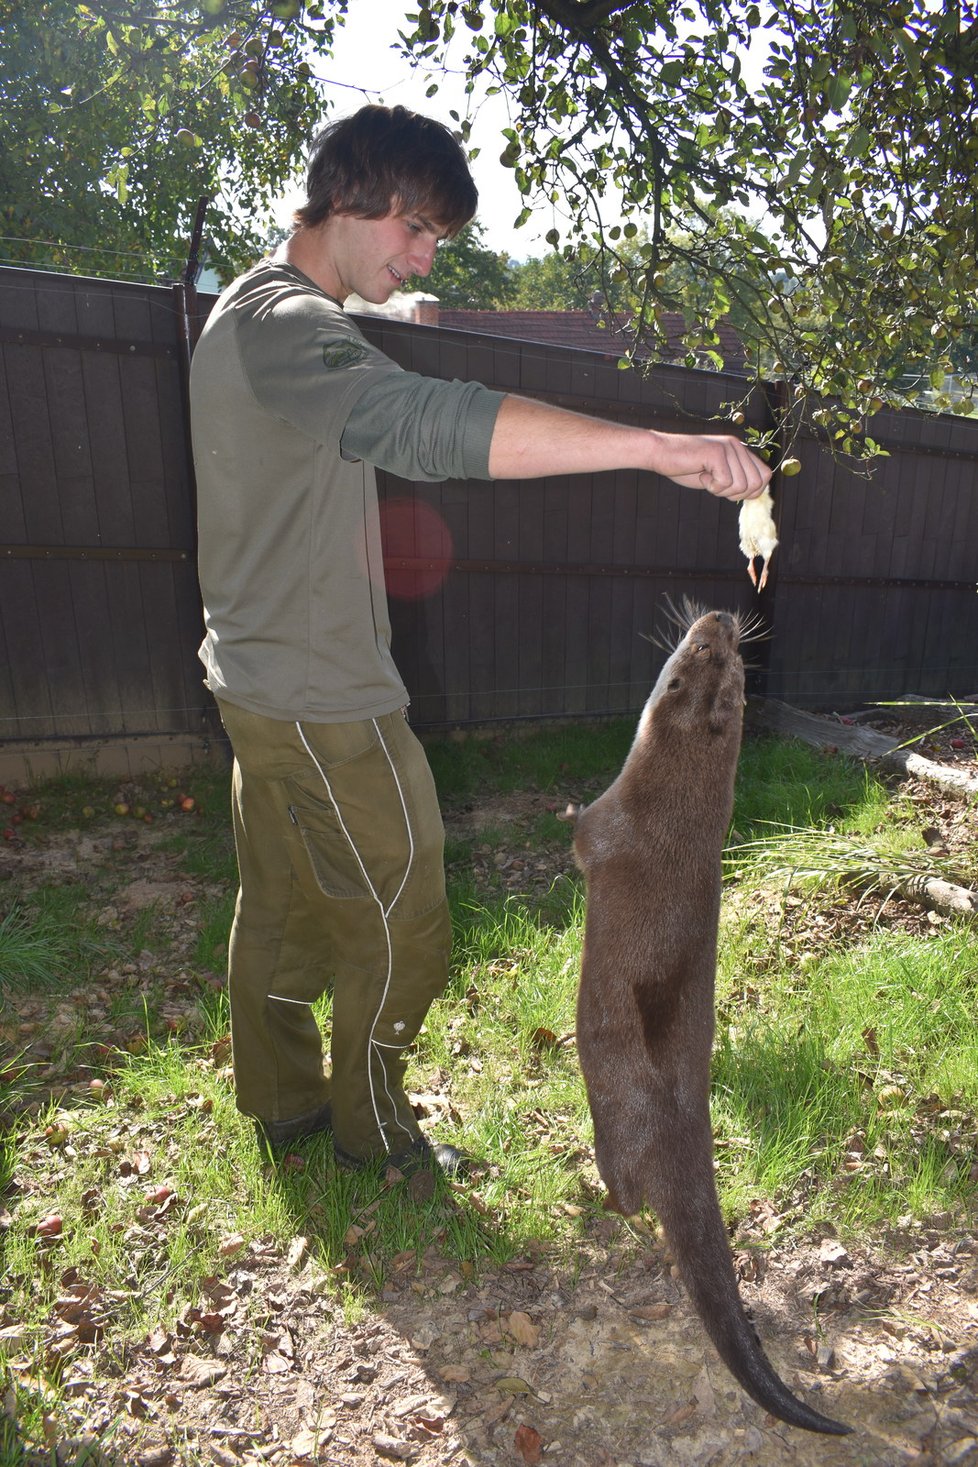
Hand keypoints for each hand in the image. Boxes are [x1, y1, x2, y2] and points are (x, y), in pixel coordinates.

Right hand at [651, 432, 771, 500]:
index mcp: (740, 450)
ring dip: (721, 490)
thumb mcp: (716, 474)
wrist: (661, 453)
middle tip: (715, 484)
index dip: (752, 492)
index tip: (729, 490)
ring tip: (706, 477)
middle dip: (735, 494)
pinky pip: (725, 483)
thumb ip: (736, 479)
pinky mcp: (717, 452)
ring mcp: (728, 447)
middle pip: (756, 484)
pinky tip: (701, 474)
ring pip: (741, 486)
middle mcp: (737, 446)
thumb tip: (757, 493)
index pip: (765, 476)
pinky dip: (711, 486)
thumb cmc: (685, 466)